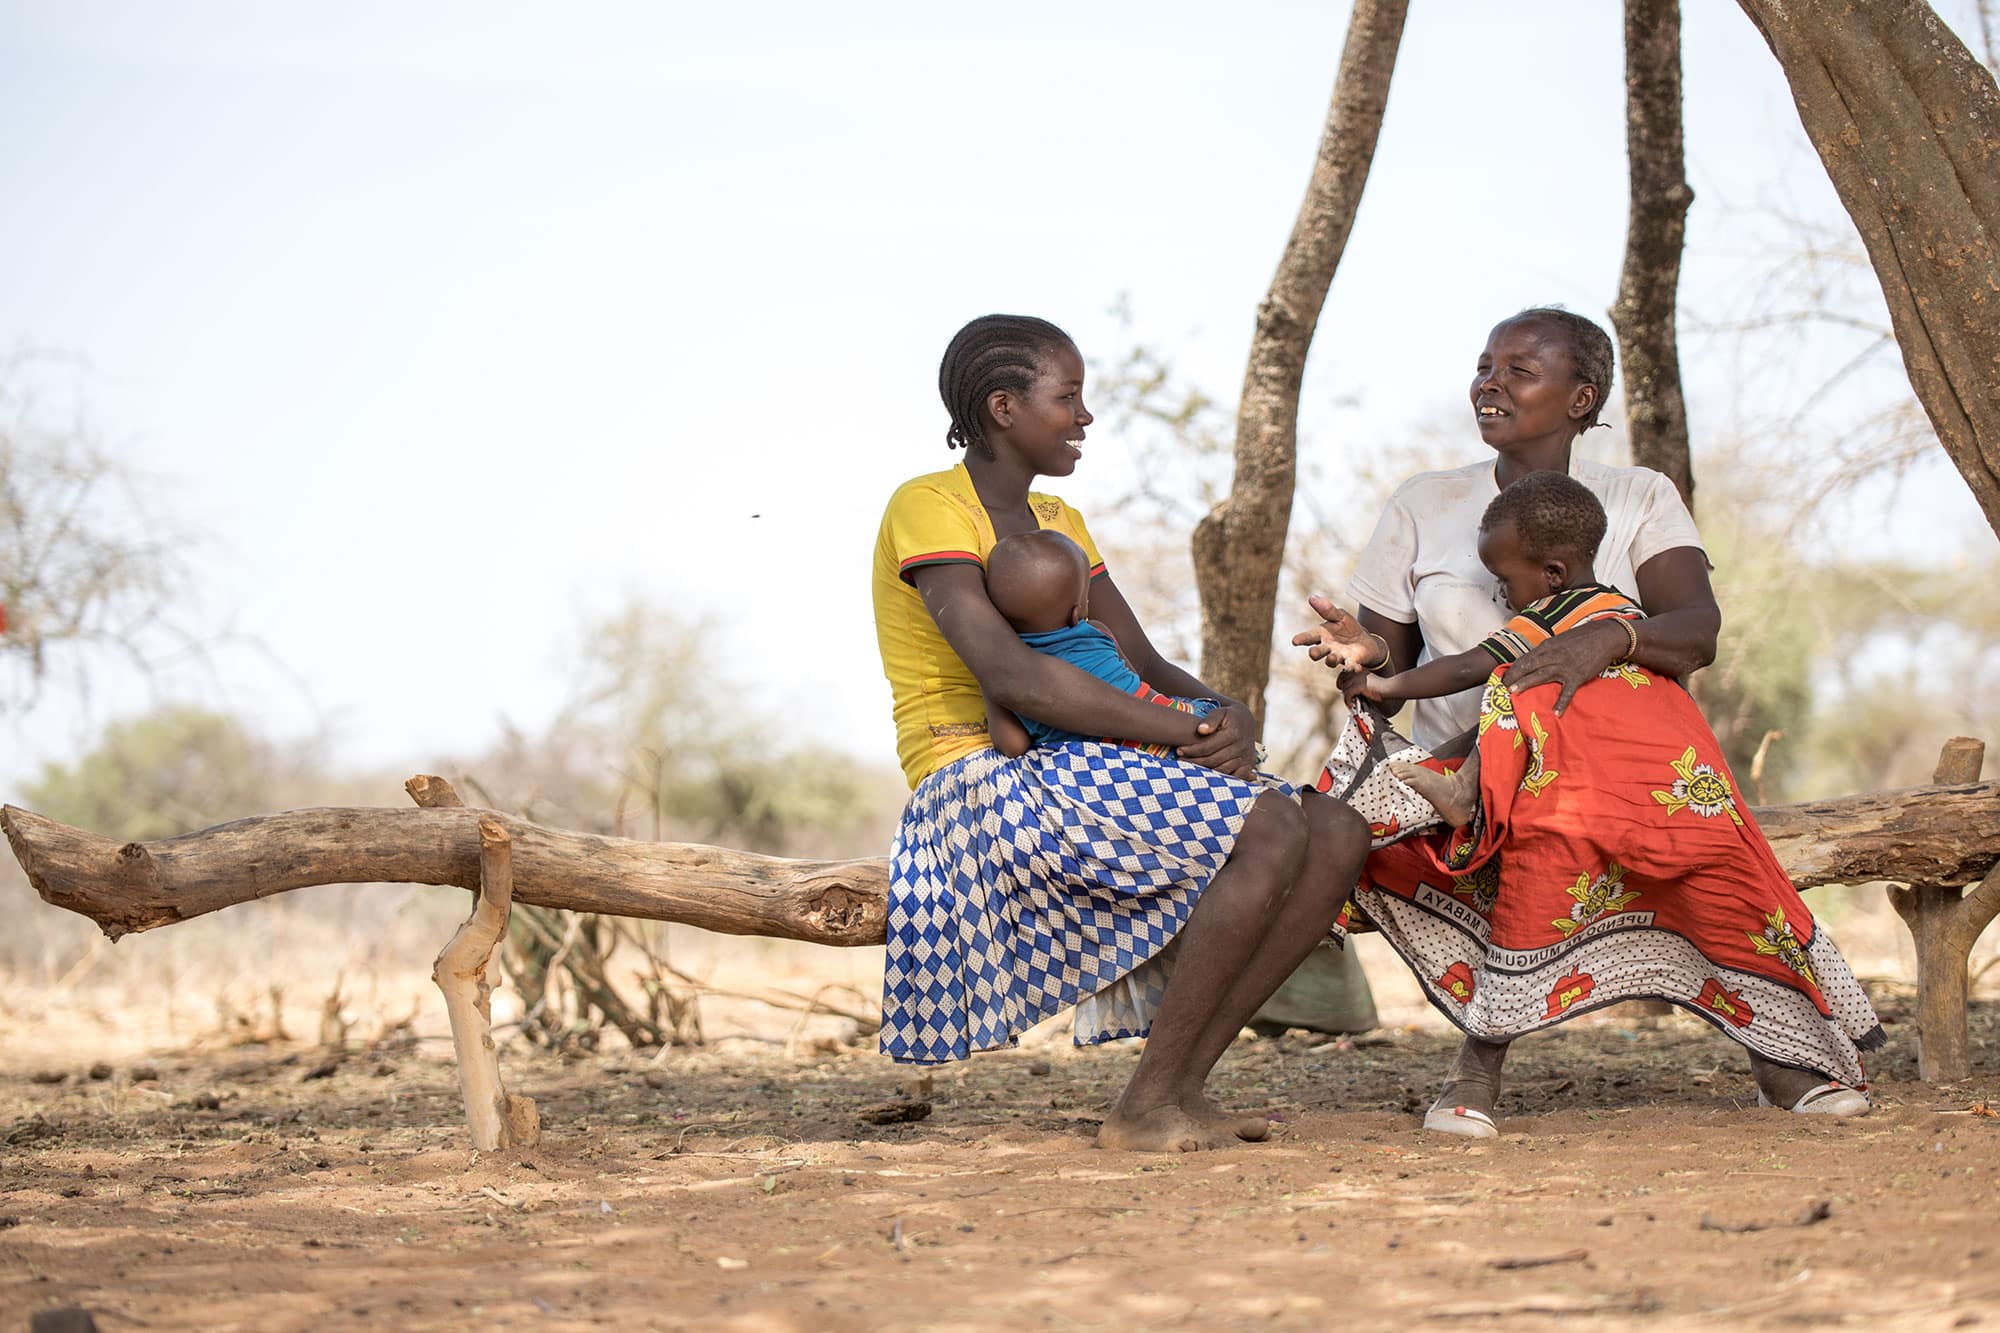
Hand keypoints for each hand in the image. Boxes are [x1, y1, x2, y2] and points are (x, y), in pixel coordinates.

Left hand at [1177, 701, 1258, 778]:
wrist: (1246, 721)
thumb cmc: (1228, 716)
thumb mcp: (1220, 712)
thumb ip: (1210, 719)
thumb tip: (1201, 730)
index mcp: (1233, 733)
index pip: (1208, 747)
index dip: (1192, 750)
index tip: (1179, 750)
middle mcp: (1242, 747)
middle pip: (1213, 760)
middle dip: (1195, 762)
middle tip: (1180, 761)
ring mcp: (1247, 758)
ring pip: (1222, 771)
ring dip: (1205, 773)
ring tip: (1190, 770)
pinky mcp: (1249, 765)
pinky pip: (1235, 778)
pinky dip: (1221, 780)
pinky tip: (1207, 777)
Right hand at [1291, 594, 1377, 674]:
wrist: (1364, 641)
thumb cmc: (1347, 627)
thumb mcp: (1340, 615)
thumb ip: (1327, 610)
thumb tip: (1312, 597)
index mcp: (1322, 635)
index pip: (1310, 636)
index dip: (1302, 639)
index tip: (1295, 641)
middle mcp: (1327, 648)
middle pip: (1318, 651)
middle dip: (1315, 653)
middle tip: (1313, 653)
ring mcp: (1338, 656)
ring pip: (1332, 660)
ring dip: (1331, 660)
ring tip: (1331, 658)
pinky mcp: (1351, 662)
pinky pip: (1351, 666)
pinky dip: (1353, 667)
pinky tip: (1357, 668)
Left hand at [1342, 671, 1393, 706]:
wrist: (1389, 688)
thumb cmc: (1380, 688)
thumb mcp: (1366, 683)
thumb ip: (1357, 684)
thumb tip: (1345, 691)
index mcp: (1359, 669)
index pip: (1343, 674)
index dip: (1341, 682)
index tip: (1343, 690)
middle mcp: (1357, 672)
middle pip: (1342, 681)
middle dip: (1343, 691)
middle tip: (1347, 698)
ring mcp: (1358, 678)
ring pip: (1344, 688)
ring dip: (1346, 697)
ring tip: (1350, 703)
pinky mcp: (1359, 685)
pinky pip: (1347, 694)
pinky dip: (1347, 701)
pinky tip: (1351, 705)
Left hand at [1502, 619, 1627, 715]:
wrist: (1605, 637)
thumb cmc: (1582, 638)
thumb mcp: (1560, 640)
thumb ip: (1546, 650)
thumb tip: (1533, 660)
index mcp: (1548, 646)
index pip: (1525, 658)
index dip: (1513, 668)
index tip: (1503, 677)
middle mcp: (1554, 655)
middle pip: (1529, 666)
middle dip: (1514, 677)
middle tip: (1502, 687)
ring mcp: (1565, 666)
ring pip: (1542, 675)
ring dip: (1526, 684)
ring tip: (1513, 692)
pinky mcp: (1578, 676)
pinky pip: (1568, 691)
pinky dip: (1562, 702)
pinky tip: (1555, 712)